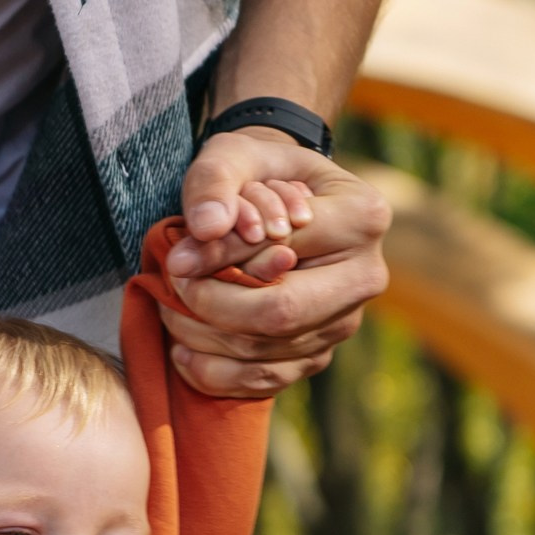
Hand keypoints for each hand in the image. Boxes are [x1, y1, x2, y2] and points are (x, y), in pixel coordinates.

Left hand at [155, 131, 390, 397]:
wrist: (281, 199)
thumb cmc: (260, 170)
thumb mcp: (235, 154)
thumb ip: (214, 182)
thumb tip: (205, 228)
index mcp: (362, 216)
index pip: (281, 251)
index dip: (219, 261)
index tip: (173, 261)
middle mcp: (365, 276)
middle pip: (279, 314)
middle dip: (212, 308)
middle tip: (171, 290)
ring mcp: (345, 321)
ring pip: (266, 352)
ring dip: (205, 341)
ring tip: (170, 313)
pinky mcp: (320, 353)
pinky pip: (266, 380)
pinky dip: (217, 375)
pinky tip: (184, 353)